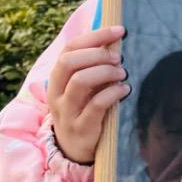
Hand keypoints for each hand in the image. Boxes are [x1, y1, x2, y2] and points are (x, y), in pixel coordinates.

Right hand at [47, 24, 128, 163]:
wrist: (73, 151)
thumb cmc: (83, 110)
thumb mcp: (82, 88)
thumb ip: (92, 66)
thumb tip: (114, 39)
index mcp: (57, 79)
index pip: (69, 48)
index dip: (94, 36)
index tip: (119, 30)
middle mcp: (57, 93)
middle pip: (69, 62)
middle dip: (97, 54)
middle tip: (118, 57)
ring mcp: (67, 112)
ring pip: (80, 81)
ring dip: (105, 72)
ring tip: (122, 73)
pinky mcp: (81, 128)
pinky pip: (96, 105)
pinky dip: (113, 93)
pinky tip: (125, 90)